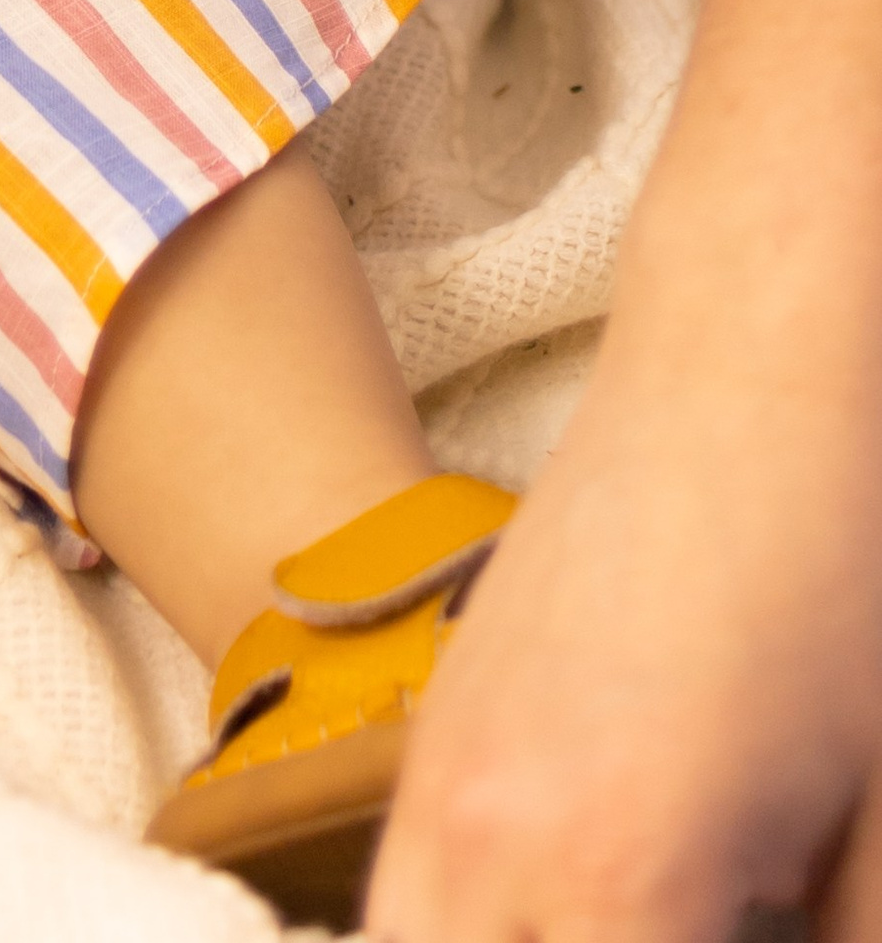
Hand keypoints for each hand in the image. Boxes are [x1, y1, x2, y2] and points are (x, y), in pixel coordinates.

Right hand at [370, 379, 881, 938]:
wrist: (759, 365)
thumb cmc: (846, 580)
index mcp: (614, 884)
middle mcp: (481, 841)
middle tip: (702, 936)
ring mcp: (437, 779)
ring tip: (654, 919)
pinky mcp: (439, 733)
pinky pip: (413, 904)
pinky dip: (480, 934)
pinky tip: (599, 916)